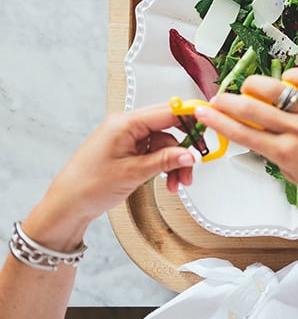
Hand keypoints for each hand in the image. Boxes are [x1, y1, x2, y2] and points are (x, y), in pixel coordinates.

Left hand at [25, 104, 194, 249]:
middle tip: (194, 165)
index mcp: (125, 123)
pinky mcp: (127, 150)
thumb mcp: (134, 173)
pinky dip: (163, 166)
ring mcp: (127, 138)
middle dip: (183, 150)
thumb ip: (165, 160)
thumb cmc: (87, 186)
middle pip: (168, 129)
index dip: (191, 117)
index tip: (210, 121)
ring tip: (178, 182)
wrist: (67, 206)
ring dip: (174, 163)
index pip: (167, 111)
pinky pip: (154, 153)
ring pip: (163, 144)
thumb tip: (189, 154)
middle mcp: (126, 126)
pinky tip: (168, 180)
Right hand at [195, 67, 297, 213]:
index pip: (240, 132)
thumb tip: (253, 130)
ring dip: (254, 85)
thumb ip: (270, 150)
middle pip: (250, 108)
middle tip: (219, 98)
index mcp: (284, 152)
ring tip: (250, 89)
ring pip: (274, 88)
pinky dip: (290, 76)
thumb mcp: (289, 173)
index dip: (216, 120)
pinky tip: (285, 83)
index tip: (203, 112)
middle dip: (227, 101)